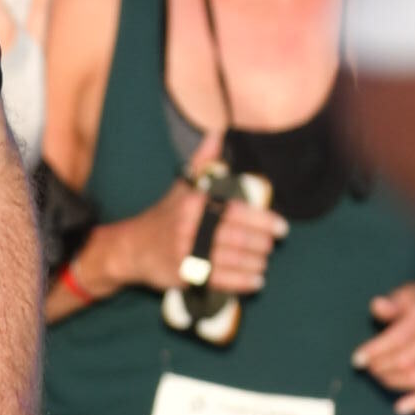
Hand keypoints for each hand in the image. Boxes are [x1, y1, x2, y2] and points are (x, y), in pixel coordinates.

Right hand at [101, 171, 288, 303]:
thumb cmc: (165, 216)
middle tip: (272, 246)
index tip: (282, 227)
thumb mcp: (183, 186)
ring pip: (229, 259)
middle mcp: (190, 228)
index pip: (235, 211)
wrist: (132, 248)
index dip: (263, 220)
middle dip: (260, 244)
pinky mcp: (183, 275)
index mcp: (195, 203)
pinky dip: (240, 282)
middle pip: (235, 237)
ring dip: (253, 263)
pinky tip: (256, 281)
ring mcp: (185, 253)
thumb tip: (218, 132)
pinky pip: (218, 280)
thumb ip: (204, 161)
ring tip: (264, 263)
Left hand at [353, 279, 414, 414]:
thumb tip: (377, 306)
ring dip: (391, 382)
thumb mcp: (404, 296)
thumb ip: (390, 304)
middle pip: (405, 362)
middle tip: (368, 367)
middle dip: (380, 368)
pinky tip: (399, 409)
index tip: (357, 360)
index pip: (397, 339)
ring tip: (379, 375)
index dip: (375, 352)